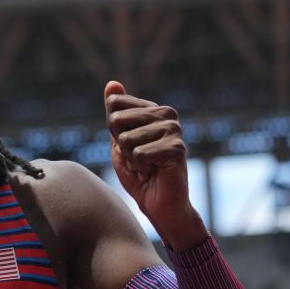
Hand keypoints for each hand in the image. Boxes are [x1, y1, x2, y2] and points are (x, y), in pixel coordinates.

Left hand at [104, 81, 205, 249]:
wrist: (160, 205)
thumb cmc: (139, 175)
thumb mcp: (119, 140)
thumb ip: (115, 113)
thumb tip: (112, 83)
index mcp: (152, 109)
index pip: (114, 106)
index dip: (114, 130)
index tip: (128, 145)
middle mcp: (166, 114)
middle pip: (117, 121)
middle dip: (120, 146)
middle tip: (138, 159)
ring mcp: (174, 130)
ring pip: (126, 140)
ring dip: (131, 159)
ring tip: (147, 167)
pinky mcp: (177, 148)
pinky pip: (139, 154)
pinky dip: (140, 168)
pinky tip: (154, 172)